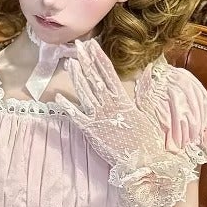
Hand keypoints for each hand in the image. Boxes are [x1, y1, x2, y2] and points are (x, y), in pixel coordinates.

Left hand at [52, 36, 164, 169]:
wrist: (144, 162)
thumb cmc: (148, 140)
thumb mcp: (147, 113)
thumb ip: (143, 93)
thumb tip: (148, 72)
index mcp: (123, 100)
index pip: (109, 73)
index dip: (99, 58)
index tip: (92, 45)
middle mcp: (110, 105)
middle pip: (95, 78)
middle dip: (86, 61)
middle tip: (77, 45)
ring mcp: (99, 117)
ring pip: (85, 93)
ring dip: (77, 77)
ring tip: (69, 62)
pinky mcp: (91, 131)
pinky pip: (76, 116)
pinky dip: (67, 106)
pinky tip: (58, 97)